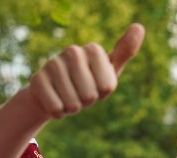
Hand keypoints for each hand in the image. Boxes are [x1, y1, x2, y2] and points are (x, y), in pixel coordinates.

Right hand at [25, 23, 144, 118]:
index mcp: (94, 50)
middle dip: (88, 101)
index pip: (107, 87)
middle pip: (91, 96)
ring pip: (73, 104)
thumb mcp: (111, 69)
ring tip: (70, 96)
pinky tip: (57, 102)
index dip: (104, 93)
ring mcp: (53, 63)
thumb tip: (139, 26)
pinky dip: (59, 112)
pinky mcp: (37, 79)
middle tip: (82, 92)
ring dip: (74, 107)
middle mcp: (72, 51)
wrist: (56, 92)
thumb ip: (126, 51)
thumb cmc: (90, 80)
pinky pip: (56, 108)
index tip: (97, 84)